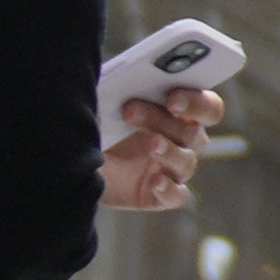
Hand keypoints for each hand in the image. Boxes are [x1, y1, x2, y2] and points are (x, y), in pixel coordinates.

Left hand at [94, 81, 226, 212]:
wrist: (72, 161)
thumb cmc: (96, 124)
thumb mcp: (104, 103)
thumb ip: (121, 91)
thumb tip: (123, 83)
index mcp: (179, 113)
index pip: (207, 107)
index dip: (197, 102)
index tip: (171, 97)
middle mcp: (181, 141)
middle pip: (193, 133)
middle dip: (164, 121)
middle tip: (130, 110)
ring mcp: (171, 170)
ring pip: (186, 162)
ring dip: (168, 151)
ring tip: (147, 144)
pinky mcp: (160, 196)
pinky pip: (177, 196)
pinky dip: (169, 189)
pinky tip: (154, 182)